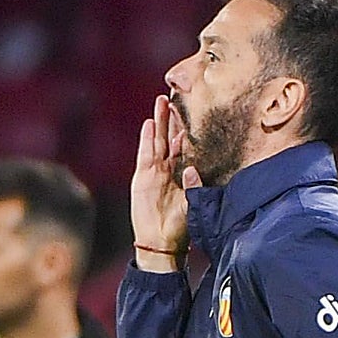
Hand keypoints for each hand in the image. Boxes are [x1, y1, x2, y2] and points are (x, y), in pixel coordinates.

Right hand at [131, 95, 197, 271]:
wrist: (161, 241)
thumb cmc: (181, 225)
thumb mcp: (193, 203)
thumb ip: (194, 186)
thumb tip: (192, 169)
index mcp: (183, 172)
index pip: (186, 145)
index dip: (188, 128)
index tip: (193, 109)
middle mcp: (168, 168)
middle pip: (170, 136)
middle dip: (172, 117)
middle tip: (174, 96)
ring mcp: (154, 171)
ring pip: (158, 140)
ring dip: (159, 121)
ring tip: (161, 101)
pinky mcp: (143, 177)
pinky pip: (146, 154)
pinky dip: (148, 139)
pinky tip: (150, 124)